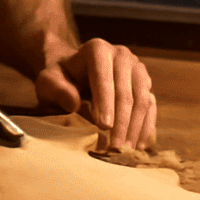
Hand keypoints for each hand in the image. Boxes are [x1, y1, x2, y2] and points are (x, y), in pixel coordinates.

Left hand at [34, 38, 155, 149]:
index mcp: (97, 50)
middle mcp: (121, 55)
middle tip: (115, 147)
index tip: (103, 127)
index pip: (104, 78)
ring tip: (126, 150)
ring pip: (142, 100)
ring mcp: (137, 68)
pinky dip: (146, 126)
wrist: (74, 73)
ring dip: (135, 127)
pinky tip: (140, 145)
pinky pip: (150, 106)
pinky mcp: (145, 83)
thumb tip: (74, 103)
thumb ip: (57, 89)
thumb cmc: (61, 79)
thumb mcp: (49, 81)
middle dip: (121, 122)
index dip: (105, 103)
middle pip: (126, 92)